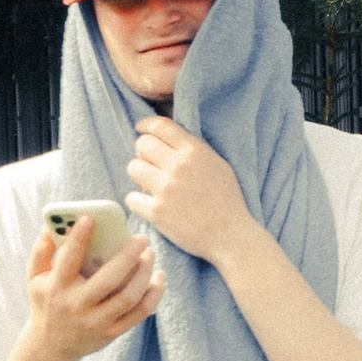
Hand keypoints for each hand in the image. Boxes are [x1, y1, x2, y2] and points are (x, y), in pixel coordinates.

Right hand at [22, 213, 158, 360]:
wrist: (51, 347)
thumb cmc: (46, 302)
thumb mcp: (35, 278)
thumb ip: (41, 251)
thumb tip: (52, 224)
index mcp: (57, 288)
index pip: (68, 259)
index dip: (79, 237)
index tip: (91, 218)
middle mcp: (77, 306)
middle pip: (109, 280)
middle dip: (128, 256)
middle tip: (140, 238)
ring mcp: (97, 322)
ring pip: (129, 296)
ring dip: (145, 273)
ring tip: (150, 254)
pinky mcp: (112, 333)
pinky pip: (140, 312)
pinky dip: (154, 294)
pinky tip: (158, 277)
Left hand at [126, 118, 253, 267]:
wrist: (230, 235)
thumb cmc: (227, 201)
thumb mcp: (219, 165)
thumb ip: (197, 149)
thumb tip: (174, 137)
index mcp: (195, 152)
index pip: (161, 126)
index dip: (146, 125)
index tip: (141, 129)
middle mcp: (178, 166)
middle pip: (142, 145)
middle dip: (143, 153)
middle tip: (151, 164)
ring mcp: (166, 189)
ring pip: (133, 168)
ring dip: (140, 176)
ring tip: (151, 185)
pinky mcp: (156, 212)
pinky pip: (131, 197)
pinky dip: (138, 201)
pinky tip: (150, 205)